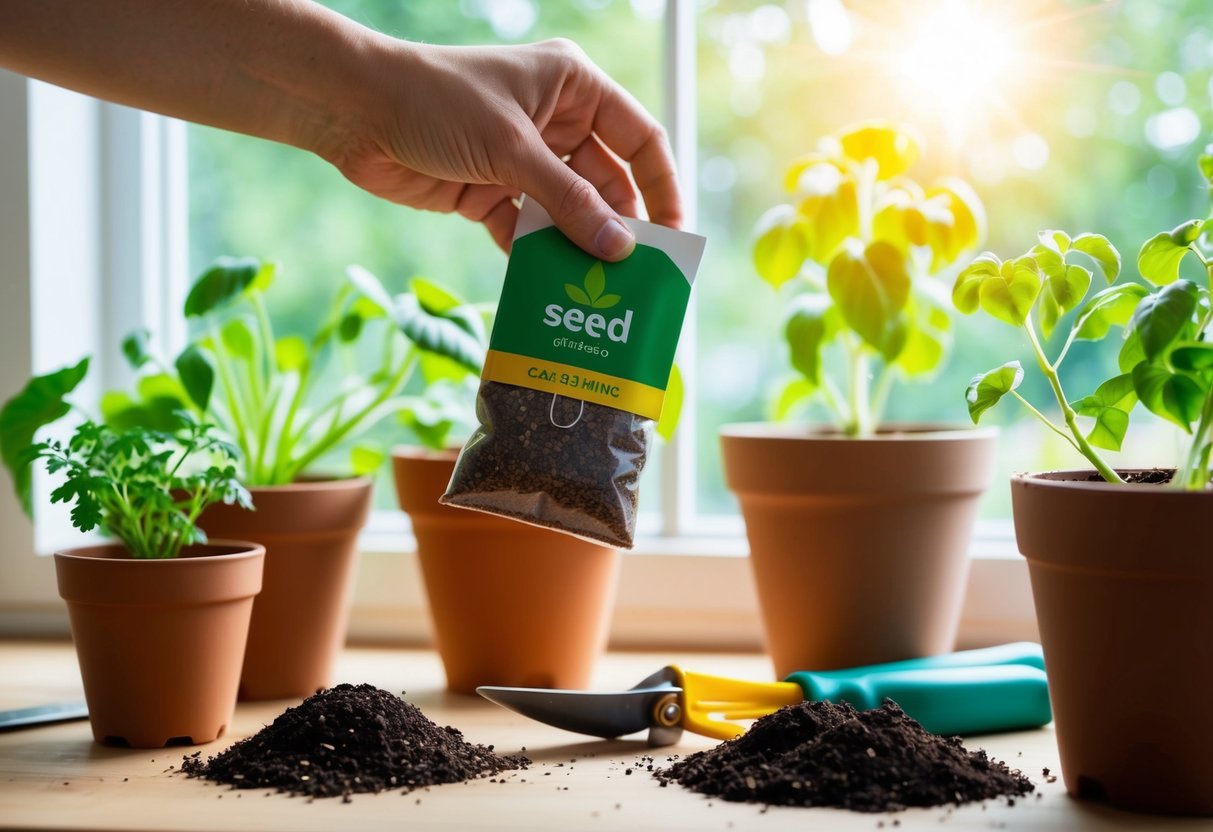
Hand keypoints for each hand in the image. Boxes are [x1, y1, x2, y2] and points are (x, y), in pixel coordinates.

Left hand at [326, 38, 682, 258]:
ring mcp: (522, 160)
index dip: (662, 187)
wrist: (353, 111)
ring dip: (579, 248)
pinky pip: (527, 231)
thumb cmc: (436, 101)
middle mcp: (554, 122)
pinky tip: (550, 288)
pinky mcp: (490, 193)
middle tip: (637, 278)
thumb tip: (621, 248)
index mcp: (573, 88)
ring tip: (599, 292)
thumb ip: (569, 202)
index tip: (675, 237)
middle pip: (606, 182)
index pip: (639, 139)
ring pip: (568, 212)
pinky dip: (536, 257)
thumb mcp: (512, 150)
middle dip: (620, 228)